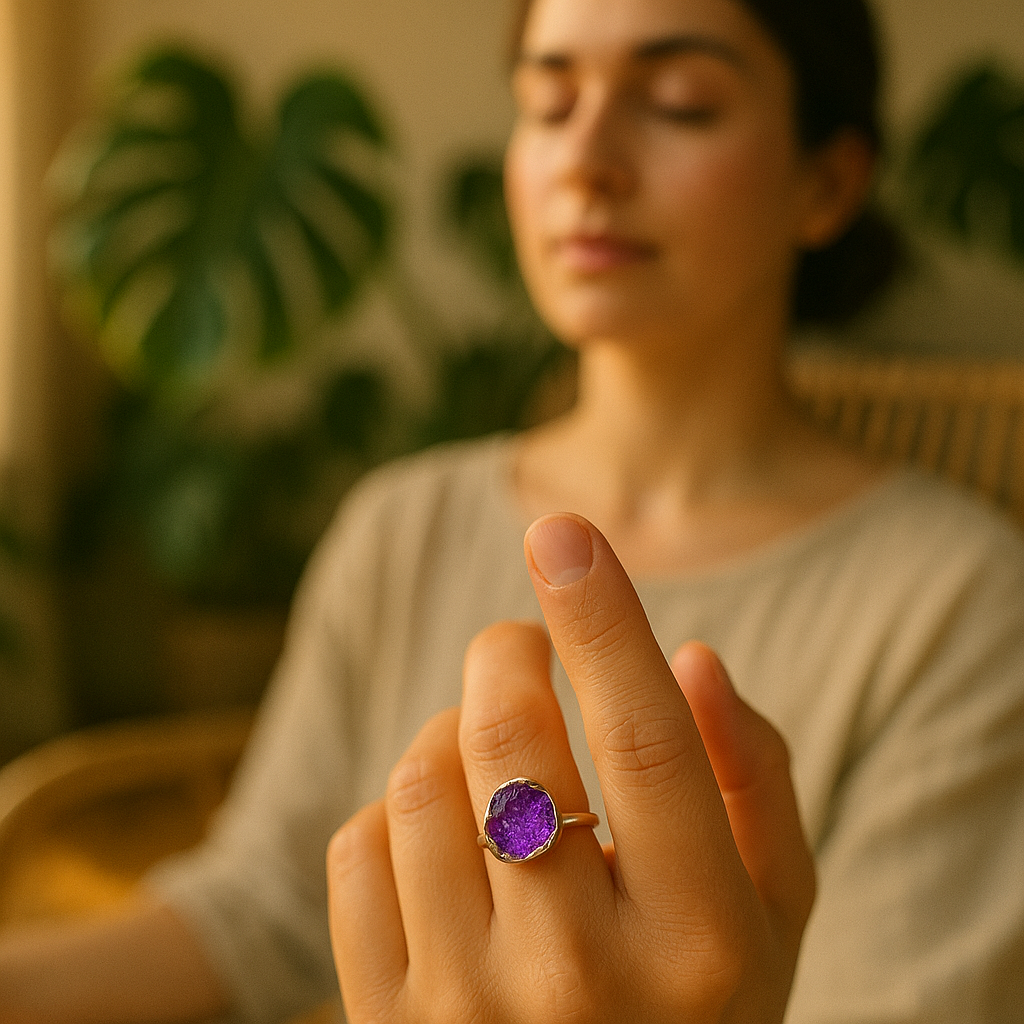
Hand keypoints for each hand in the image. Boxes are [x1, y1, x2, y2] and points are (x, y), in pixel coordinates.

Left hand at [327, 513, 814, 1022]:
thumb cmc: (699, 1009)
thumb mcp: (771, 911)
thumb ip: (754, 780)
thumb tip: (692, 656)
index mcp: (701, 943)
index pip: (646, 739)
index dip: (602, 618)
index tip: (563, 528)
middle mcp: (580, 981)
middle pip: (509, 737)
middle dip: (507, 652)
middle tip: (523, 649)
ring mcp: (468, 1011)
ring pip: (422, 777)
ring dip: (455, 728)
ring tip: (498, 760)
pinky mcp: (384, 1023)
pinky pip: (358, 844)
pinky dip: (401, 805)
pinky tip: (449, 836)